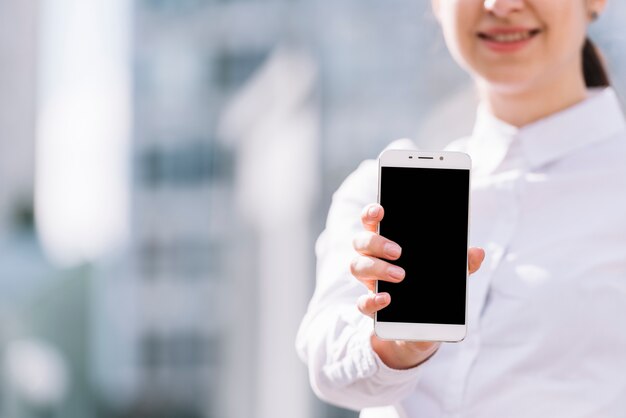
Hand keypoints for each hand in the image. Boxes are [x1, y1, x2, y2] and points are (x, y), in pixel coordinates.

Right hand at [351, 203, 484, 369]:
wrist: (424, 327)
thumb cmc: (431, 288)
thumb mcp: (449, 275)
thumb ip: (462, 263)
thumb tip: (478, 252)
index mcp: (387, 243)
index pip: (372, 222)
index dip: (371, 214)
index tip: (380, 210)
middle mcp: (373, 259)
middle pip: (361, 242)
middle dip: (376, 243)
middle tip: (399, 252)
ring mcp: (369, 282)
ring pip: (357, 266)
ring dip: (376, 268)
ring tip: (400, 275)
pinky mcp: (371, 306)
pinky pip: (362, 302)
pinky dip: (372, 299)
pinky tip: (387, 299)